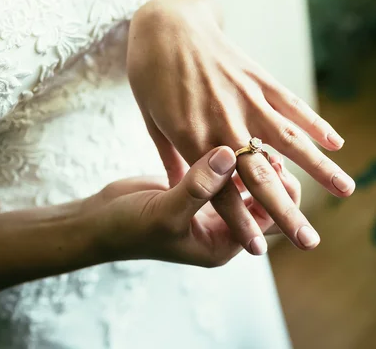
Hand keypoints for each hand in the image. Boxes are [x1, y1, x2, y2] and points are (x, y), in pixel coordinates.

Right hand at [82, 147, 300, 265]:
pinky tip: (232, 133)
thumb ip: (198, 186)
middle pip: (264, 201)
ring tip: (253, 136)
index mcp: (223, 243)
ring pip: (246, 183)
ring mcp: (211, 207)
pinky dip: (231, 156)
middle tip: (265, 147)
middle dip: (270, 176)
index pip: (268, 220)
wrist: (98, 222)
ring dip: (251, 163)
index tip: (270, 161)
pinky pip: (224, 171)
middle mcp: (223, 227)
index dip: (277, 192)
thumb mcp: (165, 211)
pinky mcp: (198, 187)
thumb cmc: (129, 227)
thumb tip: (228, 153)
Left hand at [127, 0, 354, 254]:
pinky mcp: (259, 78)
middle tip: (311, 241)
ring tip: (348, 190)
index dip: (241, 222)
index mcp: (193, 140)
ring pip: (289, 141)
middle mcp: (225, 124)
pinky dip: (315, 123)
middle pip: (262, 177)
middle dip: (288, 213)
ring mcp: (247, 100)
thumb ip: (172, 158)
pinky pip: (292, 104)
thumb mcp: (151, 120)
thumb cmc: (151, 73)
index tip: (261, 250)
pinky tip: (336, 142)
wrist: (165, 22)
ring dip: (321, 168)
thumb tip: (179, 189)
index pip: (221, 192)